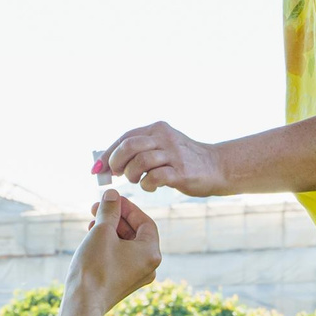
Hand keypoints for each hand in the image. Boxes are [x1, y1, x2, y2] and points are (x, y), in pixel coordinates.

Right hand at [58, 194, 159, 315]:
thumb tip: (112, 194)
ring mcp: (137, 276)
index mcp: (151, 253)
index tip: (112, 199)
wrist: (82, 303)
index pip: (145, 222)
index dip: (128, 208)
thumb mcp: (101, 231)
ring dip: (111, 230)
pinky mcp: (124, 282)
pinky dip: (110, 245)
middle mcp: (149, 266)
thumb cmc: (94, 267)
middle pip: (136, 233)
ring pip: (127, 245)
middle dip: (116, 218)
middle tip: (97, 208)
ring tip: (91, 222)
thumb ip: (109, 210)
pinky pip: (121, 257)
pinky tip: (93, 238)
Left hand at [100, 122, 226, 195]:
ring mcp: (174, 154)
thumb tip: (108, 163)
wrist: (218, 166)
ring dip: (131, 174)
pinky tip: (150, 186)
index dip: (108, 153)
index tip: (97, 169)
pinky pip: (155, 177)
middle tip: (116, 174)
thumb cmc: (184, 159)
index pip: (125, 137)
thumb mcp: (164, 146)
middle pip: (129, 146)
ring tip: (136, 180)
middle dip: (116, 162)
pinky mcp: (181, 171)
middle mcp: (165, 138)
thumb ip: (141, 149)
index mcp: (157, 129)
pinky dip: (146, 184)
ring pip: (140, 161)